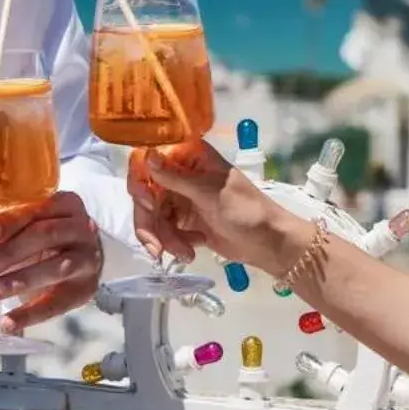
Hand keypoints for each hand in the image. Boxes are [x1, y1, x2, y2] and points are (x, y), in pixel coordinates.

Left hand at [0, 191, 103, 333]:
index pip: (37, 209)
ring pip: (56, 268)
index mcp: (65, 203)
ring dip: (19, 281)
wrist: (82, 257)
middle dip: (9, 254)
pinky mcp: (85, 289)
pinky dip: (31, 314)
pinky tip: (7, 324)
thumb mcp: (22, 224)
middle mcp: (82, 227)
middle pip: (46, 236)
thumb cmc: (44, 236)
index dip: (10, 222)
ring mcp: (87, 259)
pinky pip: (58, 303)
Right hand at [135, 140, 311, 274]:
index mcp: (190, 156)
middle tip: (156, 247)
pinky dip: (173, 244)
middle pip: (146, 194)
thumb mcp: (209, 192)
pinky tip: (191, 251)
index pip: (150, 161)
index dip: (141, 182)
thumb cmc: (245, 210)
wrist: (267, 243)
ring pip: (153, 217)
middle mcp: (181, 173)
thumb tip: (147, 155)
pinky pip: (164, 230)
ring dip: (164, 238)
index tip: (147, 203)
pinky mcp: (184, 221)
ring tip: (184, 254)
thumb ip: (175, 177)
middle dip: (150, 223)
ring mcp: (181, 198)